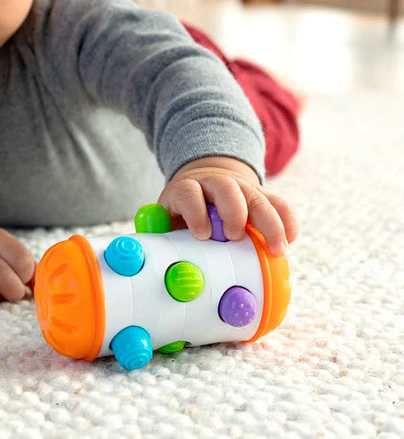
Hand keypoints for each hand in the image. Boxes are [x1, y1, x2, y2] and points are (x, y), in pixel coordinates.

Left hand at [158, 156, 297, 254]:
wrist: (203, 186)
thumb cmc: (184, 214)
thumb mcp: (168, 221)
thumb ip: (164, 239)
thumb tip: (163, 268)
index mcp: (186, 189)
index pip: (189, 192)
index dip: (195, 211)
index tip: (202, 234)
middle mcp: (215, 184)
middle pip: (226, 189)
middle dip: (233, 213)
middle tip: (235, 237)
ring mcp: (241, 188)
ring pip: (257, 197)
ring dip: (269, 223)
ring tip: (275, 250)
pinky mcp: (262, 196)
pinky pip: (279, 203)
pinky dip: (287, 221)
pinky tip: (289, 240)